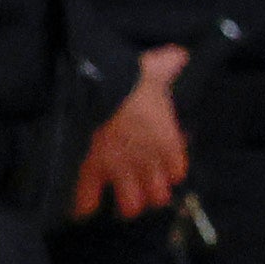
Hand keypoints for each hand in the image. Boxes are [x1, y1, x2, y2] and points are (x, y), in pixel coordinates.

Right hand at [73, 44, 191, 218]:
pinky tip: (83, 208)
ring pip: (130, 205)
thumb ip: (170, 65)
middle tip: (141, 186)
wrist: (98, 90)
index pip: (177, 171)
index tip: (163, 165)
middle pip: (158, 195)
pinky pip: (87, 200)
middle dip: (150, 194)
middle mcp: (148, 163)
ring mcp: (119, 171)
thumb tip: (181, 55)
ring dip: (126, 203)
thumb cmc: (132, 79)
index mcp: (168, 143)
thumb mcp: (158, 69)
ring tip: (120, 198)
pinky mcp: (91, 171)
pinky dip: (83, 206)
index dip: (170, 170)